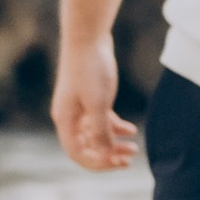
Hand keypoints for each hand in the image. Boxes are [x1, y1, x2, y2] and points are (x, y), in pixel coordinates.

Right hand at [53, 34, 139, 172]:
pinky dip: (115, 127)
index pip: (78, 153)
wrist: (88, 36)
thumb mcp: (98, 103)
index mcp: (66, 120)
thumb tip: (104, 155)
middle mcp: (70, 117)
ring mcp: (79, 108)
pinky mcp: (90, 98)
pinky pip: (101, 121)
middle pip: (87, 147)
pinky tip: (131, 130)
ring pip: (95, 135)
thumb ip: (100, 131)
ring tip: (134, 147)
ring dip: (113, 143)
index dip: (98, 162)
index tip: (119, 161)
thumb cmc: (91, 68)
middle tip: (130, 158)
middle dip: (108, 156)